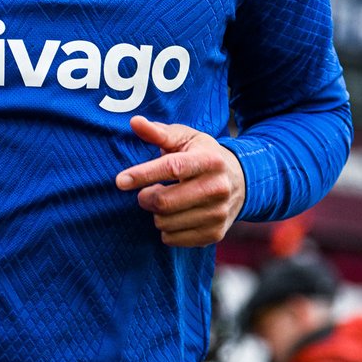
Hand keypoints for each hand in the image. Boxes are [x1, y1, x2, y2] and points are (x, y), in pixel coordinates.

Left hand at [115, 117, 244, 246]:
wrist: (241, 181)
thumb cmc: (203, 155)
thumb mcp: (186, 138)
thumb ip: (159, 132)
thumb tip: (135, 122)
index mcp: (209, 160)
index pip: (172, 168)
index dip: (143, 175)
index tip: (120, 181)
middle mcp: (218, 188)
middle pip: (165, 201)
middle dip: (145, 197)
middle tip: (145, 192)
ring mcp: (218, 214)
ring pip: (165, 223)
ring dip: (156, 213)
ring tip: (167, 200)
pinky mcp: (215, 234)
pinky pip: (173, 239)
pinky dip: (166, 229)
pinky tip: (176, 215)